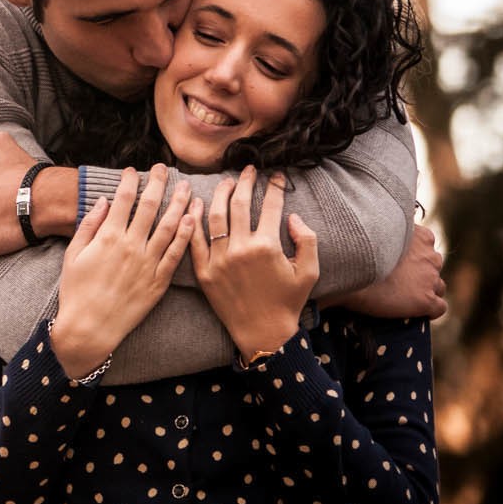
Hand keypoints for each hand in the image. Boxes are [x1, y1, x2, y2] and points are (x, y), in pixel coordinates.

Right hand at [49, 165, 194, 377]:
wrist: (89, 328)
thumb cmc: (75, 292)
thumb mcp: (72, 255)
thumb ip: (88, 226)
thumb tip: (103, 202)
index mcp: (108, 238)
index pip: (124, 199)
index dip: (130, 180)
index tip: (134, 169)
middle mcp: (131, 246)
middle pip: (149, 206)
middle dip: (158, 183)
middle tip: (164, 168)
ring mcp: (147, 264)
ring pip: (169, 226)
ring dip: (179, 204)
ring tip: (186, 187)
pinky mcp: (158, 281)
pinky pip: (176, 253)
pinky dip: (185, 235)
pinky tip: (193, 219)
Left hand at [189, 168, 319, 361]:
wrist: (262, 332)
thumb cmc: (288, 301)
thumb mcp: (309, 271)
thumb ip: (307, 240)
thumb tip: (292, 216)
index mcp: (267, 247)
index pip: (271, 207)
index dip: (275, 188)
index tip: (276, 176)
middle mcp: (241, 249)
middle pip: (240, 204)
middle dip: (245, 182)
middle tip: (248, 170)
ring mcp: (219, 260)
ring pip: (215, 217)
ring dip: (220, 194)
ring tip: (227, 182)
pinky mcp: (203, 272)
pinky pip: (194, 241)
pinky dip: (193, 220)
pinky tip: (196, 204)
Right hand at [339, 223, 446, 320]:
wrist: (350, 269)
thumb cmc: (355, 250)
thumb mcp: (376, 231)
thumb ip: (387, 234)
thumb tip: (378, 234)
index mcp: (420, 237)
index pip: (426, 244)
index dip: (412, 255)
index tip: (397, 260)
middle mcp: (430, 257)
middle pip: (433, 265)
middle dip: (420, 272)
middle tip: (397, 278)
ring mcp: (430, 279)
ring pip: (438, 286)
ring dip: (425, 290)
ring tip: (404, 296)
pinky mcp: (426, 300)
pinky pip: (439, 308)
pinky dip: (429, 310)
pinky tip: (414, 312)